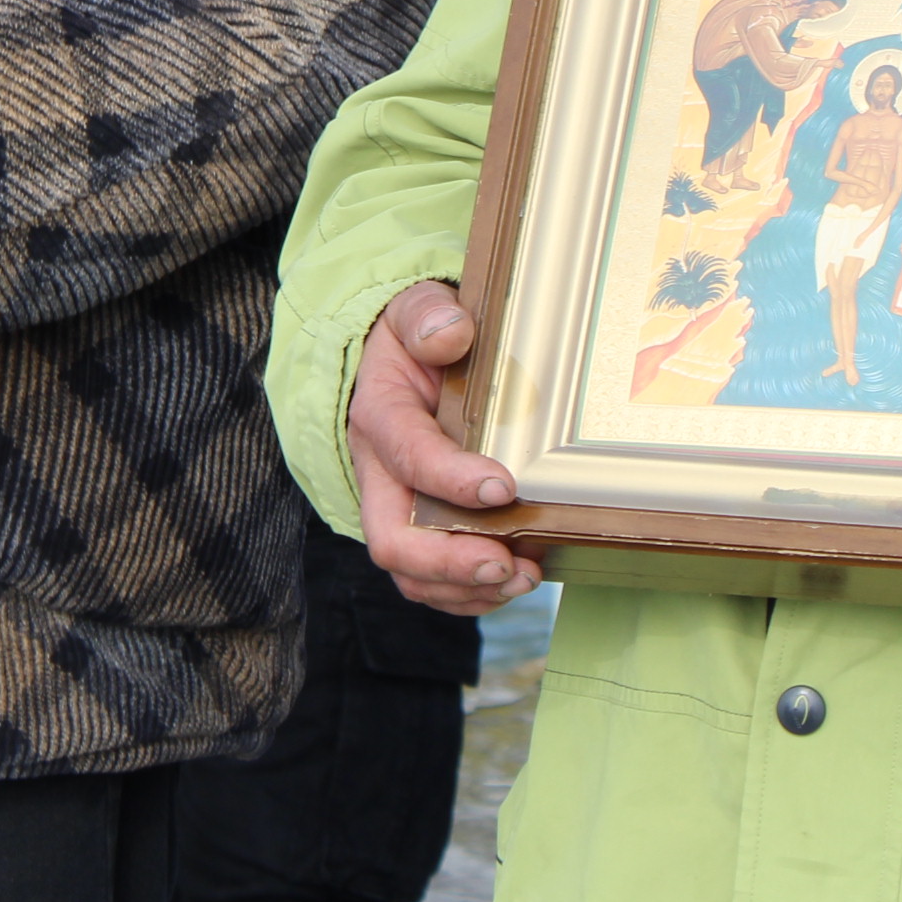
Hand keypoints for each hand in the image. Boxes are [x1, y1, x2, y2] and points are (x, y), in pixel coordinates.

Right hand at [347, 282, 543, 615]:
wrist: (407, 359)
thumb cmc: (418, 336)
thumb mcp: (416, 307)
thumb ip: (428, 314)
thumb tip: (452, 333)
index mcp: (379, 416)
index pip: (406, 455)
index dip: (450, 479)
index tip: (503, 488)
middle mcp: (379, 473)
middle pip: (392, 539)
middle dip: (449, 562)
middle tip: (505, 563)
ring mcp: (397, 508)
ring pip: (412, 574)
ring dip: (467, 589)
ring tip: (522, 578)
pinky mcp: (420, 531)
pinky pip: (433, 582)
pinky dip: (471, 595)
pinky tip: (514, 581)